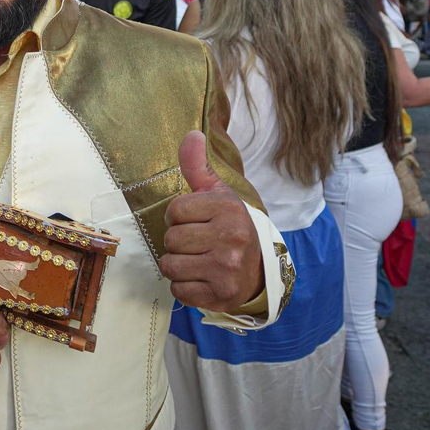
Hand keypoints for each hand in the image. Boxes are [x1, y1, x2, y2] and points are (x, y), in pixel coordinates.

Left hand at [159, 131, 264, 310]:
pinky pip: (178, 290)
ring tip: (199, 261)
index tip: (196, 222)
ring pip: (170, 265)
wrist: (259, 271)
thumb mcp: (218, 195)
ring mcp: (227, 268)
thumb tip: (191, 134)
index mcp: (229, 209)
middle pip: (171, 240)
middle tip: (198, 244)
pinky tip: (202, 279)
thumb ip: (198, 167)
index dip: (178, 218)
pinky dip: (184, 287)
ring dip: (179, 265)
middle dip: (178, 243)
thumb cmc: (231, 228)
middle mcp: (231, 238)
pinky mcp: (221, 294)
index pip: (175, 211)